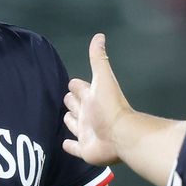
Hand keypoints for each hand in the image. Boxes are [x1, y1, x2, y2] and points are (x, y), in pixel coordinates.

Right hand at [62, 33, 132, 165]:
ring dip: (70, 121)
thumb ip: (99, 59)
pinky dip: (69, 145)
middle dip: (70, 102)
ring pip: (74, 125)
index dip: (76, 85)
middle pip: (75, 106)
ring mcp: (87, 132)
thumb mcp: (103, 78)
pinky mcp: (85, 149)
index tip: (72, 83)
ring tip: (64, 118)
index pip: (80, 89)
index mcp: (92, 98)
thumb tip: (99, 36)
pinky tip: (64, 143)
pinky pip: (74, 147)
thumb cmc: (110, 106)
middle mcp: (89, 114)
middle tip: (65, 99)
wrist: (121, 135)